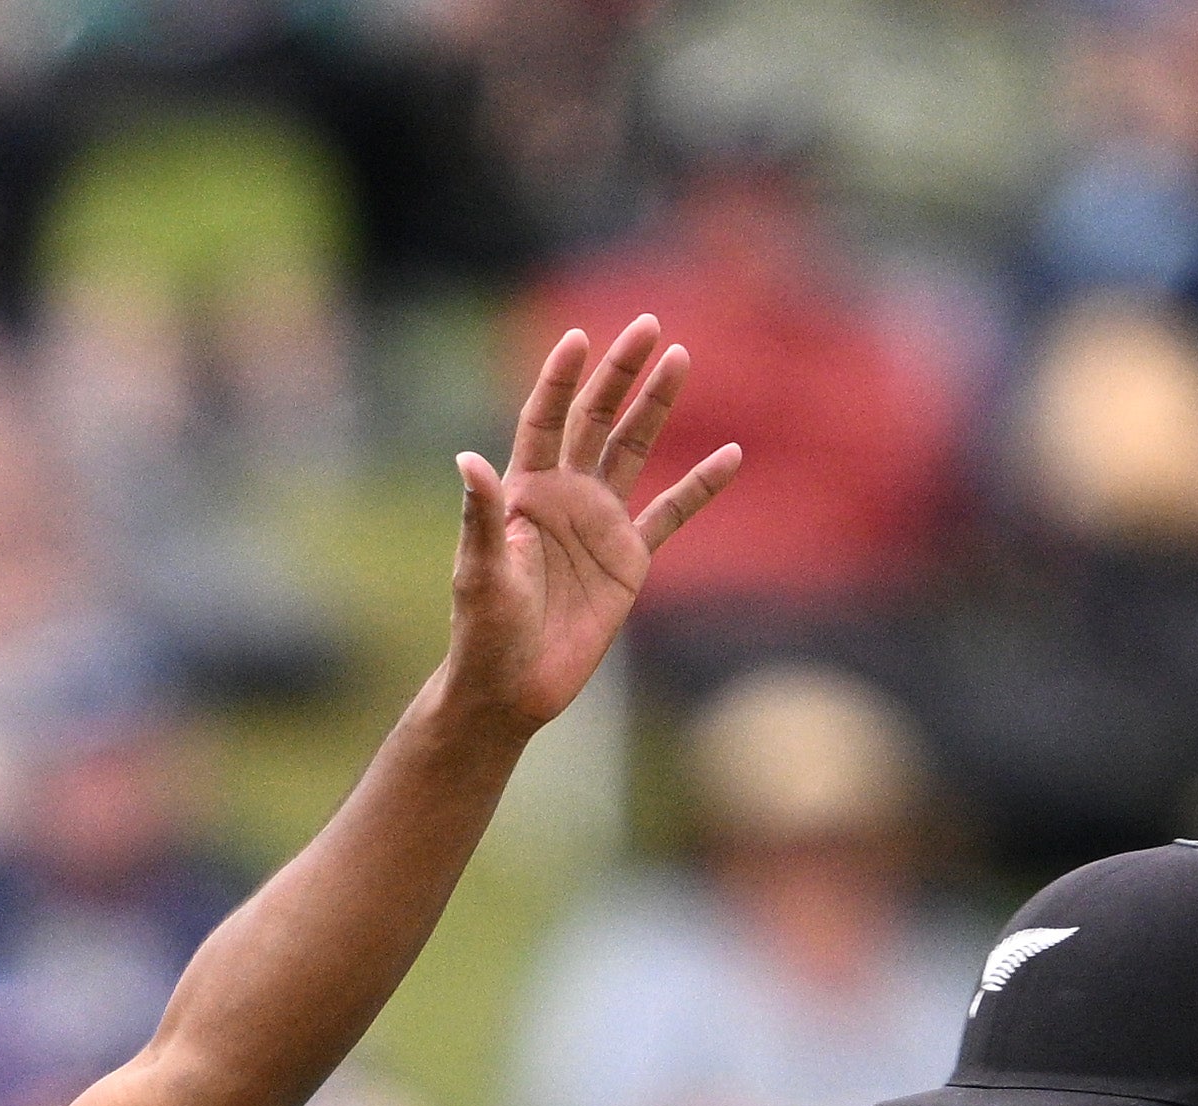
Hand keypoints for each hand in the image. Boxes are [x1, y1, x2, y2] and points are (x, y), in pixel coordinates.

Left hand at [438, 318, 741, 740]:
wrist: (512, 687)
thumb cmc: (483, 633)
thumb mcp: (480, 574)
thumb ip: (480, 517)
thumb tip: (466, 459)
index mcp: (524, 492)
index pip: (544, 421)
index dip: (559, 380)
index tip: (578, 338)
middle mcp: (564, 496)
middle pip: (595, 419)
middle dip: (620, 373)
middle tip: (649, 326)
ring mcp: (599, 523)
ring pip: (634, 450)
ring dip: (656, 406)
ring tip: (680, 357)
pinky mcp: (628, 559)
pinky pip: (670, 513)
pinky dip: (700, 487)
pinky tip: (731, 456)